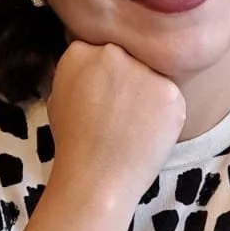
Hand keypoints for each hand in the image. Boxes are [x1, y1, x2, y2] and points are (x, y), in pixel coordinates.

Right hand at [46, 40, 185, 206]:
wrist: (96, 179)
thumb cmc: (74, 144)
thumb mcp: (59, 98)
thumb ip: (79, 73)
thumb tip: (96, 65)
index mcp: (80, 52)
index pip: (101, 50)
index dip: (105, 76)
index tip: (104, 96)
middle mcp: (112, 53)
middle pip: (129, 58)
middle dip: (128, 80)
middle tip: (121, 111)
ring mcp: (143, 70)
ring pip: (152, 76)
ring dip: (148, 95)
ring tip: (134, 126)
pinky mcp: (170, 91)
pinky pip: (171, 97)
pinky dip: (165, 115)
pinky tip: (148, 134)